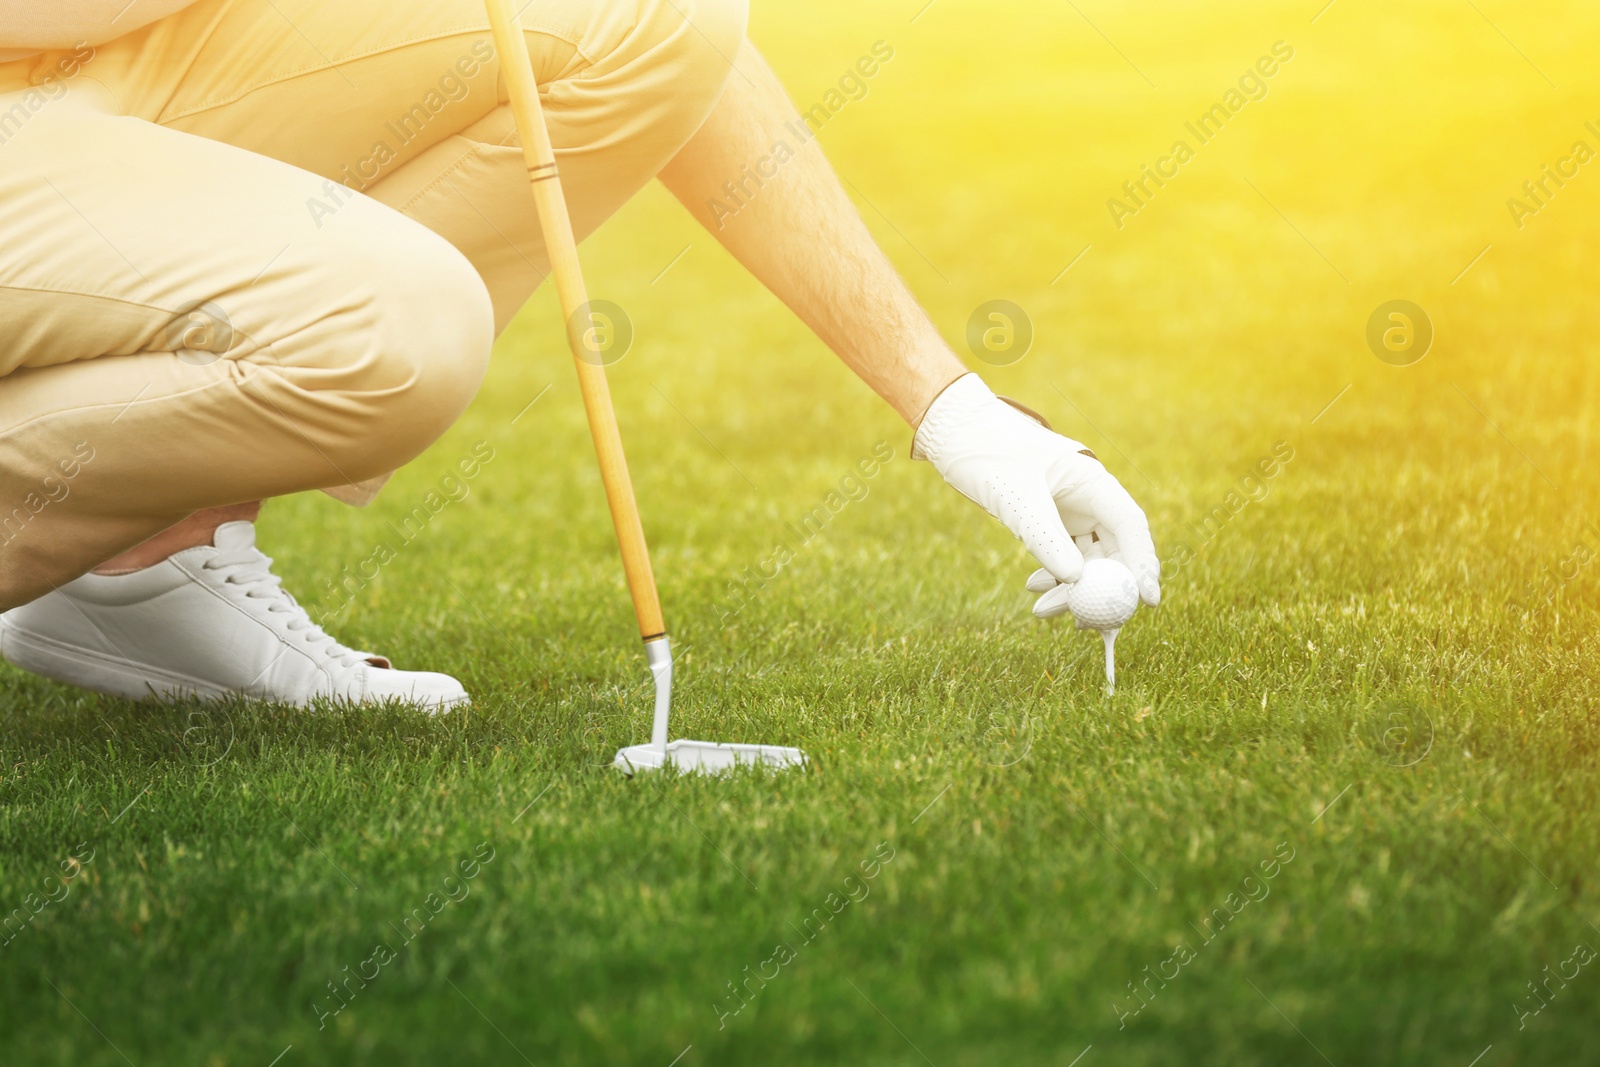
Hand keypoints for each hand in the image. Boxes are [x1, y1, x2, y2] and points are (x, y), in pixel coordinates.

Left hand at [913, 373, 1159, 617]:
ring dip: (1073, 588)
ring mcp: (1070, 509)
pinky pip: (1063, 555)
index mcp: (1092, 481)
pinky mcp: (1049, 519)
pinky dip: (1053, 576)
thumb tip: (1077, 581)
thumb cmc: (989, 453)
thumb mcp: (1018, 499)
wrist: (955, 433)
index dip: (1143, 564)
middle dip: (1105, 588)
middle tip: (1092, 624)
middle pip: (1113, 548)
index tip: (1147, 601)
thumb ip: (1047, 539)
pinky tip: (1034, 591)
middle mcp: (1088, 496)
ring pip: (1086, 558)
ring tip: (1046, 613)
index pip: (1131, 526)